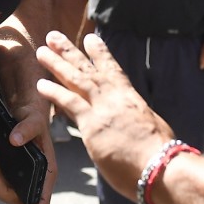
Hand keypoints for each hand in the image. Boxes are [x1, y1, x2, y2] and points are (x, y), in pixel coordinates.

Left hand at [0, 91, 57, 203]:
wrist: (26, 110)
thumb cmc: (35, 117)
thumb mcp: (33, 120)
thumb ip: (26, 129)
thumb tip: (14, 141)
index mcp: (47, 171)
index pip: (41, 201)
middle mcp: (36, 177)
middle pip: (16, 198)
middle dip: (0, 186)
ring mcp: (22, 174)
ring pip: (4, 188)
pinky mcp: (11, 169)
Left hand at [37, 31, 172, 201]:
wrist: (161, 167)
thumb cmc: (162, 156)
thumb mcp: (152, 129)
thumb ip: (137, 124)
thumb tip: (134, 129)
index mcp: (131, 99)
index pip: (113, 71)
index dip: (100, 54)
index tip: (90, 38)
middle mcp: (116, 98)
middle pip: (89, 69)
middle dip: (70, 51)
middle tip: (54, 36)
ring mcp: (103, 109)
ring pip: (75, 79)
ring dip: (57, 64)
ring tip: (41, 51)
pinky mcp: (92, 124)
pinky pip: (69, 103)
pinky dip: (54, 92)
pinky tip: (40, 84)